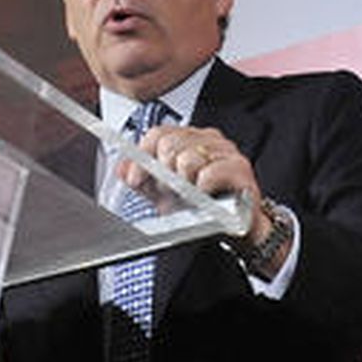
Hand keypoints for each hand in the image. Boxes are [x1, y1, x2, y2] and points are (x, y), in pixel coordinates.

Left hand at [120, 126, 283, 259]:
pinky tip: (207, 195)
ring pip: (188, 159)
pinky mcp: (240, 168)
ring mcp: (226, 151)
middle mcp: (209, 140)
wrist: (232, 227)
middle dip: (164, 174)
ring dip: (185, 184)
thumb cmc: (203, 208)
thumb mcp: (165, 194)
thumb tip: (121, 169)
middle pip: (169, 144)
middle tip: (172, 191)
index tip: (135, 179)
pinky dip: (203, 188)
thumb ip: (144, 179)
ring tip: (193, 195)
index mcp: (191, 139)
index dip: (142, 157)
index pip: (158, 133)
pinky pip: (209, 173)